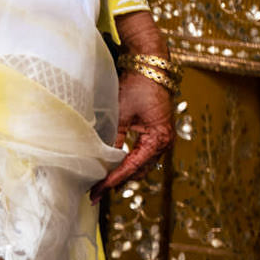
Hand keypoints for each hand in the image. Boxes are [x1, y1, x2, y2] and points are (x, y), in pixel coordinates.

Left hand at [94, 12, 176, 197]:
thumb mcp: (121, 114)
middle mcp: (164, 143)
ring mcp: (162, 140)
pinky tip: (113, 169)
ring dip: (123, 175)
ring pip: (142, 166)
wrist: (150, 67)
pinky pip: (143, 156)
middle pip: (139, 172)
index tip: (96, 191)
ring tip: (101, 184)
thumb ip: (113, 139)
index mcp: (158, 139)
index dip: (112, 180)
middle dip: (117, 181)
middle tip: (95, 192)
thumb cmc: (137, 86)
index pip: (131, 167)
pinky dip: (129, 164)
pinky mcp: (157, 135)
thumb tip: (100, 159)